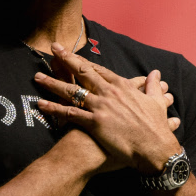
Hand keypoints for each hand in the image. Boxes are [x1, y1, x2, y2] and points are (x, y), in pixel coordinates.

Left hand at [35, 44, 181, 173]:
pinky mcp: (94, 123)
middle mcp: (108, 93)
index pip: (98, 69)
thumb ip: (152, 86)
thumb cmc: (156, 127)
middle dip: (66, 59)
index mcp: (121, 86)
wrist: (155, 147)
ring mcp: (100, 107)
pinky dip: (54, 108)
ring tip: (38, 76)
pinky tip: (41, 104)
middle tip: (53, 48)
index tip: (72, 52)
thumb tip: (155, 73)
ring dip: (52, 83)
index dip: (83, 59)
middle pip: (82, 72)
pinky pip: (69, 114)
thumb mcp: (157, 102)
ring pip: (71, 91)